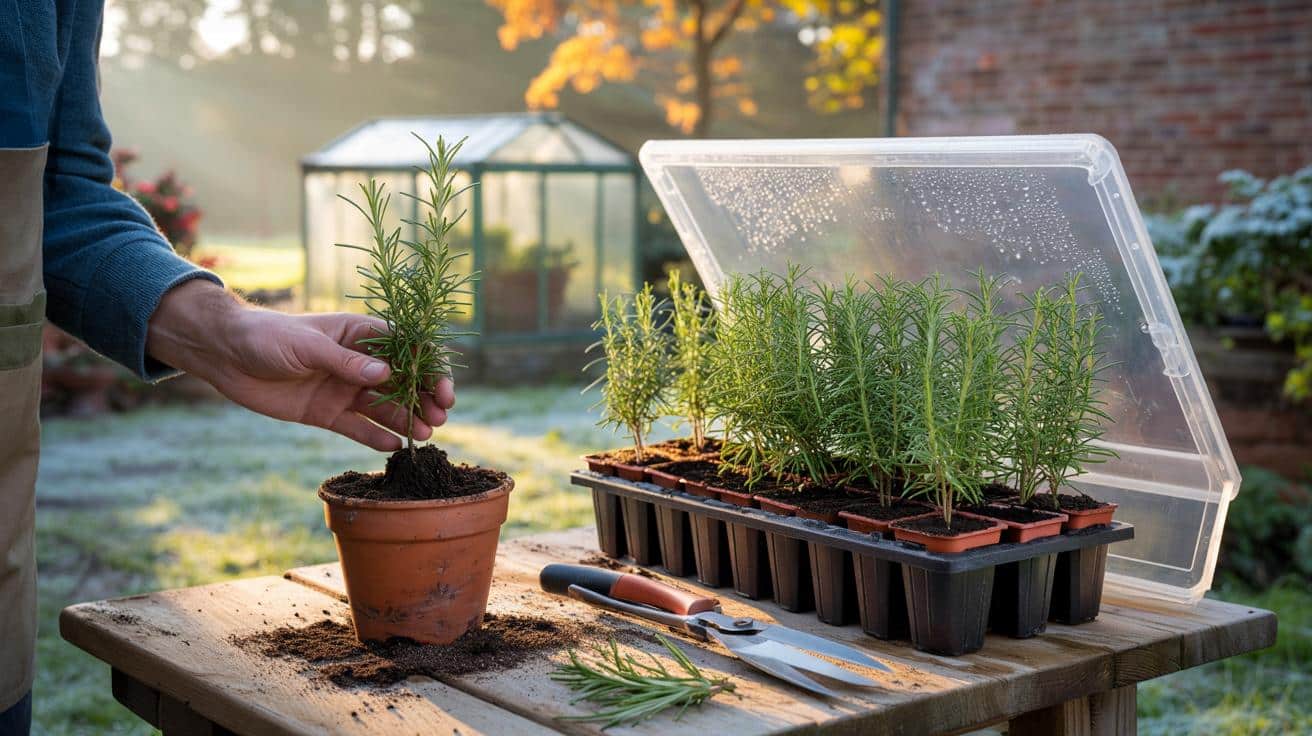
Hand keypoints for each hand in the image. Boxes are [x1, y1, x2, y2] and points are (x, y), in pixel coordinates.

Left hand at [146, 280, 454, 450]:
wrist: (225, 355)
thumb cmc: (267, 336)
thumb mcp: (308, 346)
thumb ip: (346, 363)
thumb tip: (386, 376)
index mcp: (360, 335)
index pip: (409, 349)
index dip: (431, 368)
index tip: (443, 389)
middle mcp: (358, 363)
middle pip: (403, 382)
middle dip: (425, 398)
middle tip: (439, 418)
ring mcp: (344, 389)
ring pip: (384, 407)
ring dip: (407, 419)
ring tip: (425, 436)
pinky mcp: (327, 413)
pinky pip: (358, 428)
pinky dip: (376, 437)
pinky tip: (394, 448)